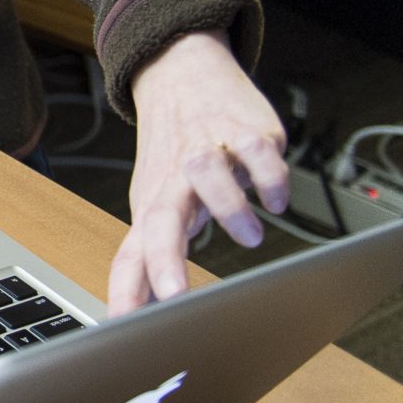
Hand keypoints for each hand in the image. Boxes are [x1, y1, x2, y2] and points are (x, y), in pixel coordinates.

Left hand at [109, 30, 289, 315]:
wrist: (180, 74)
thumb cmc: (172, 155)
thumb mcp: (156, 206)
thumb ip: (150, 261)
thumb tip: (137, 318)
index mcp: (152, 207)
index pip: (132, 255)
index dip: (127, 291)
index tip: (124, 327)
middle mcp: (175, 180)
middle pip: (161, 218)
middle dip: (165, 259)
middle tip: (174, 296)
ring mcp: (209, 151)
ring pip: (208, 175)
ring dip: (229, 209)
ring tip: (252, 238)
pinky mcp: (246, 132)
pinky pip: (259, 152)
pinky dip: (270, 178)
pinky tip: (278, 201)